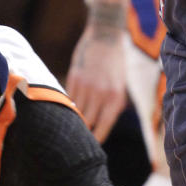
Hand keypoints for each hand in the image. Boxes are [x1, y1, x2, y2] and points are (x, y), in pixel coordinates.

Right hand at [66, 18, 128, 141]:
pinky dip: (67, 105)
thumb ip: (111, 105)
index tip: (89, 149)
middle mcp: (101, 94)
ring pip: (75, 112)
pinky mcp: (74, 78)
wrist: (105, 36)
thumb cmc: (114, 65)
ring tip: (67, 128)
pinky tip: (64, 109)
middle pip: (87, 123)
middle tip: (75, 142)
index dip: (95, 141)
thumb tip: (97, 127)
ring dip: (72, 120)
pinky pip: (68, 99)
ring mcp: (86, 86)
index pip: (103, 128)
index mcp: (116, 99)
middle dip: (82, 133)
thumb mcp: (120, 86)